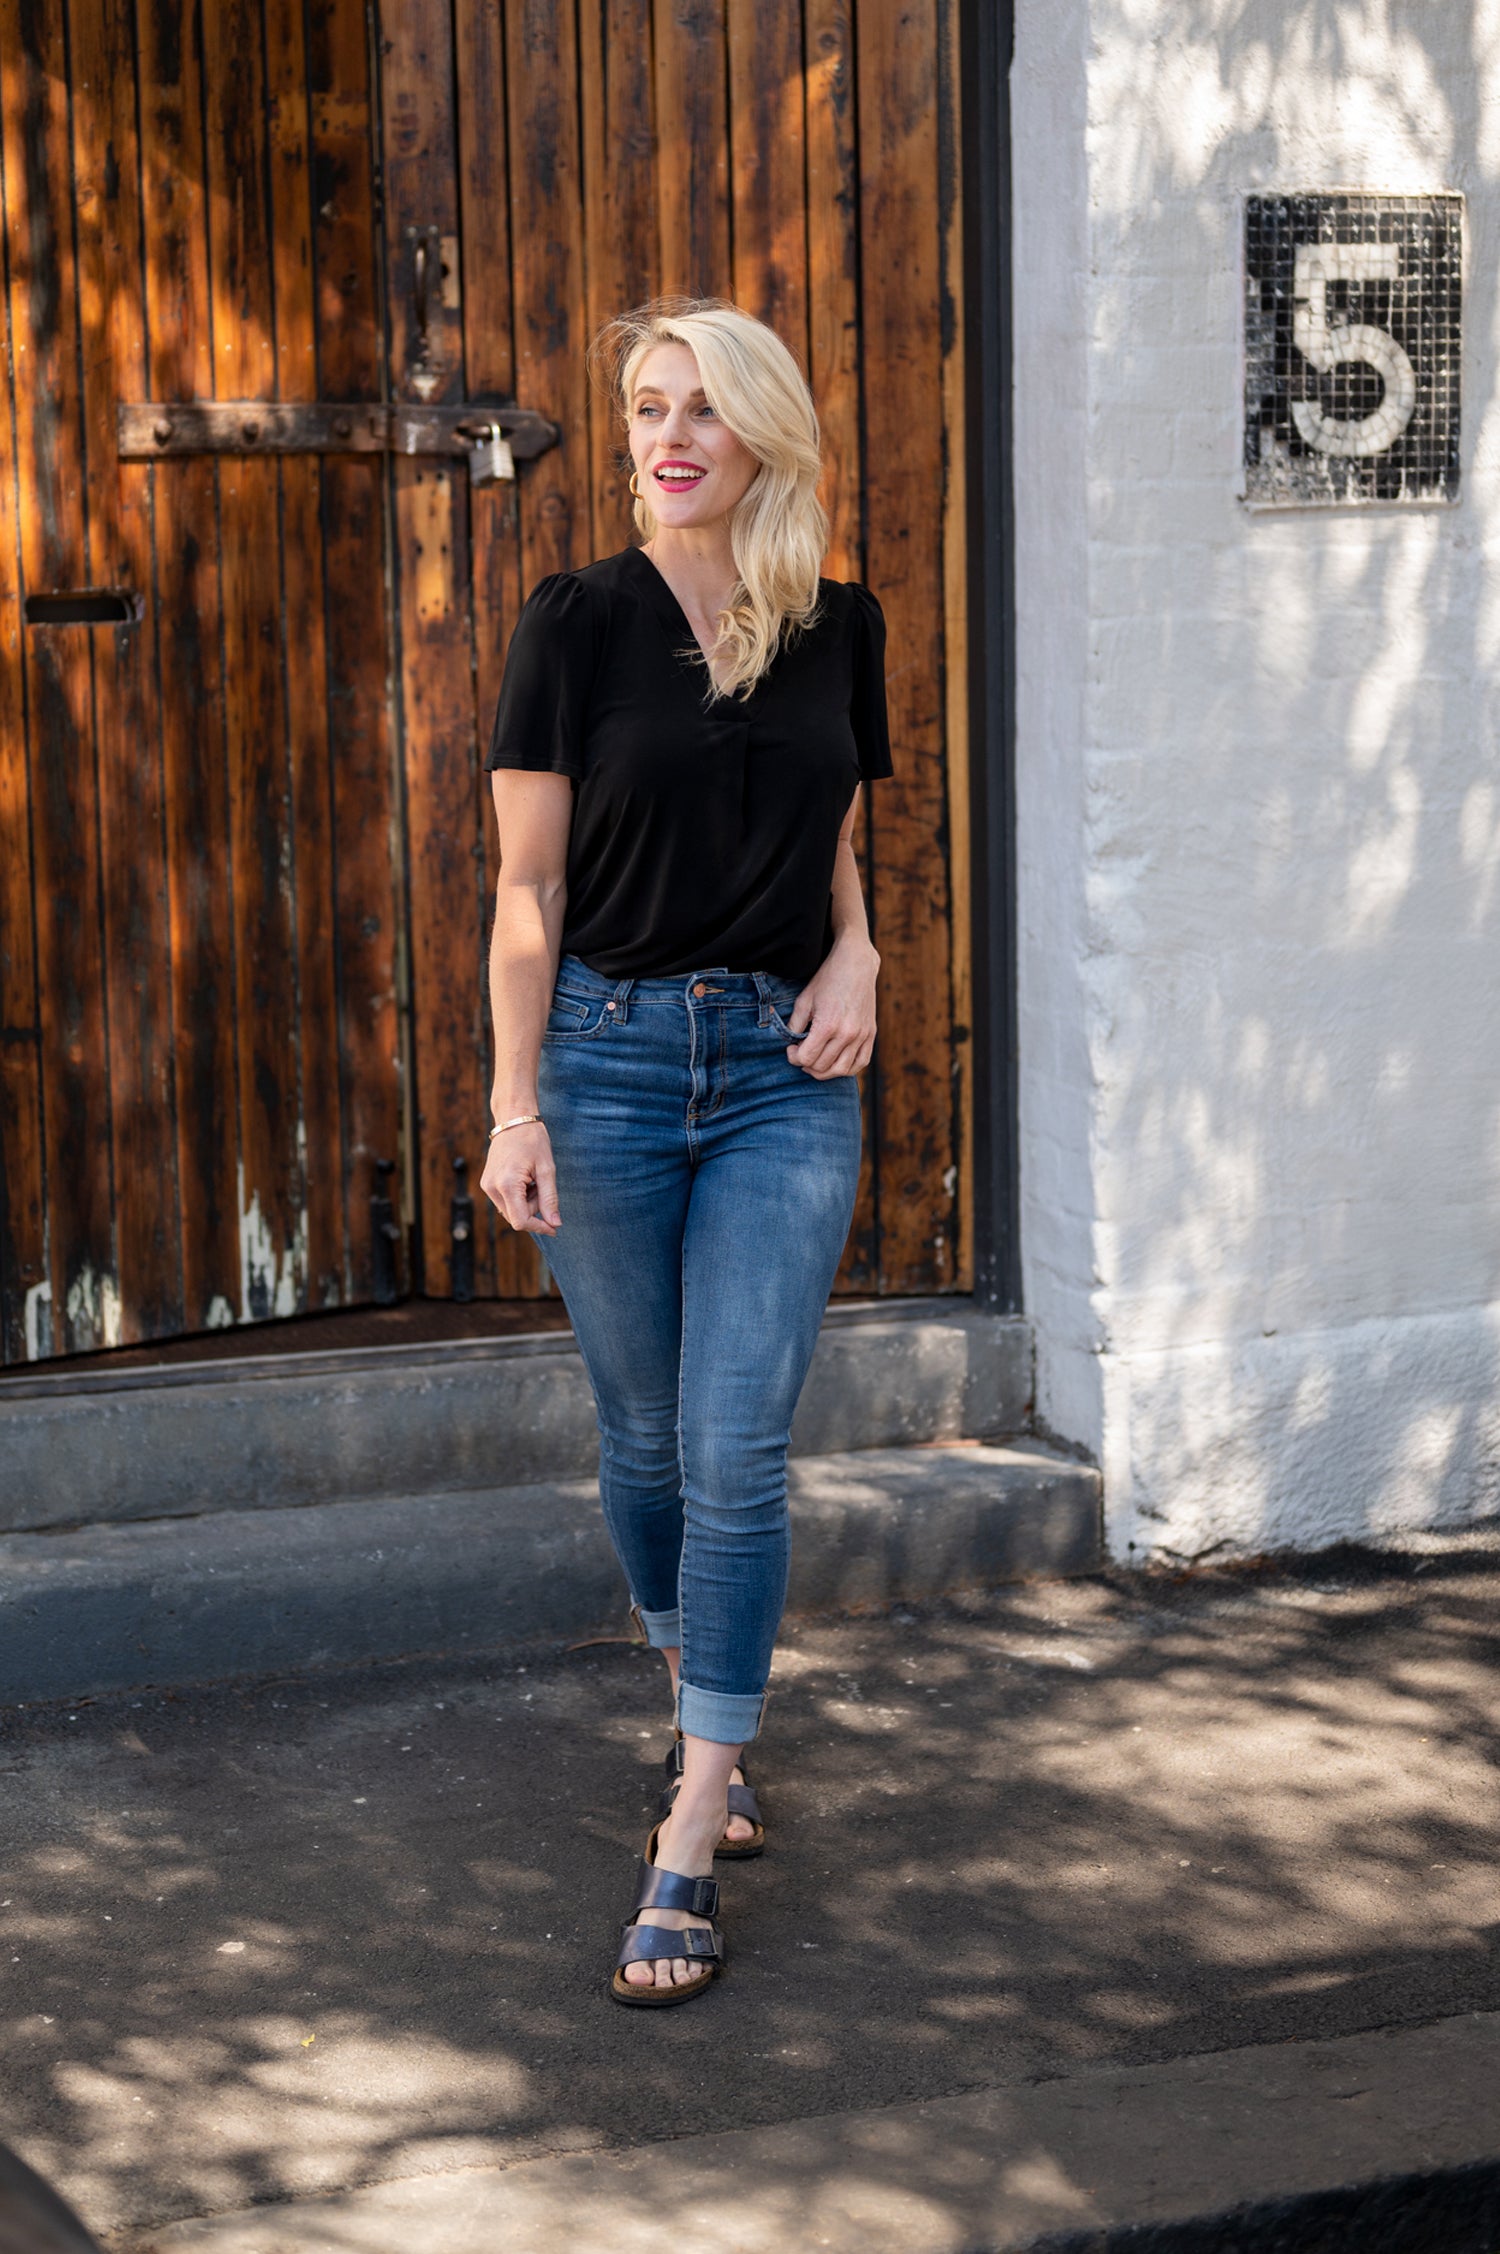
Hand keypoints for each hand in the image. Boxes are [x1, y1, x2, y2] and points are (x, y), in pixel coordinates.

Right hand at [480, 1121, 560, 1234]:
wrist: (514, 1120)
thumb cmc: (533, 1141)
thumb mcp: (547, 1170)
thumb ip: (550, 1199)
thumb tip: (555, 1224)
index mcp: (507, 1185)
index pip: (521, 1221)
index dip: (539, 1227)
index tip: (555, 1228)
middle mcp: (492, 1188)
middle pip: (516, 1217)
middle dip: (533, 1208)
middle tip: (541, 1183)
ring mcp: (487, 1186)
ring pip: (511, 1210)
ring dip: (526, 1202)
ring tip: (532, 1178)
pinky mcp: (486, 1183)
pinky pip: (506, 1201)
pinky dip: (518, 1196)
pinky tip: (524, 1178)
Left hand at [785, 940, 878, 1077]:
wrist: (856, 965)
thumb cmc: (827, 980)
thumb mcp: (804, 1000)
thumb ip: (794, 1026)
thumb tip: (789, 1044)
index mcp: (827, 1025)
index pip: (806, 1058)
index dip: (794, 1057)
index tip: (791, 1048)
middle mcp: (847, 1034)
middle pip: (822, 1066)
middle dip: (806, 1064)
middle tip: (801, 1053)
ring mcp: (861, 1035)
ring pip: (841, 1070)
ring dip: (824, 1071)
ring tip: (815, 1062)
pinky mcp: (871, 1034)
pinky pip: (860, 1063)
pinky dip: (846, 1069)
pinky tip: (835, 1063)